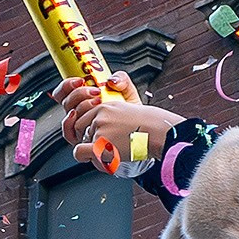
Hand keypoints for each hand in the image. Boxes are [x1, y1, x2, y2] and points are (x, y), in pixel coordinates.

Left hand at [55, 73, 184, 164]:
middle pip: (80, 128)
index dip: (88, 125)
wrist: (158, 132)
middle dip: (89, 137)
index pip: (83, 115)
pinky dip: (85, 156)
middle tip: (105, 143)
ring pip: (81, 141)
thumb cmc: (149, 122)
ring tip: (109, 150)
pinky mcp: (100, 143)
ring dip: (92, 148)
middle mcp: (99, 115)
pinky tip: (96, 157)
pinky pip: (80, 151)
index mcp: (105, 105)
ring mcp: (99, 128)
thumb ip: (122, 85)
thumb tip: (110, 81)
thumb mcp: (133, 99)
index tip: (98, 133)